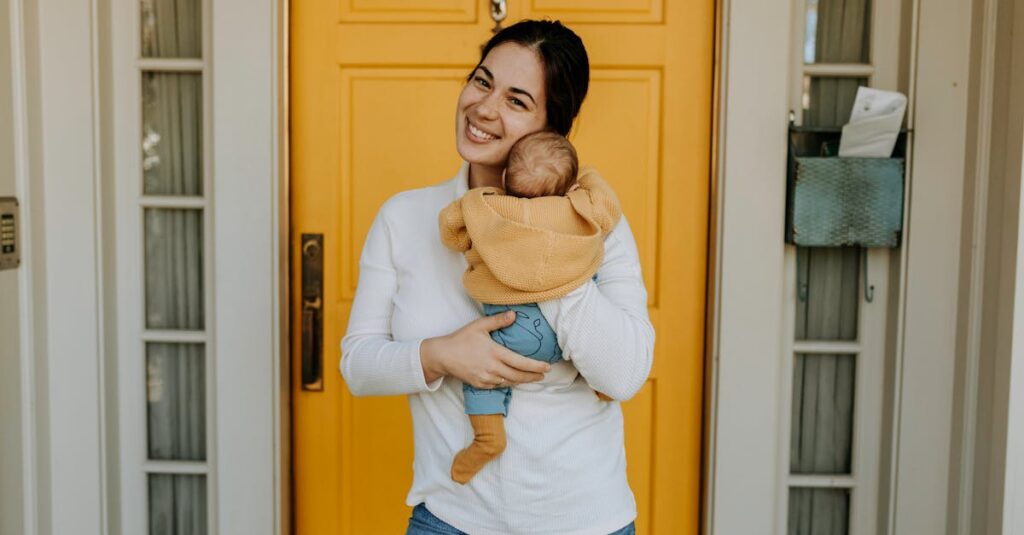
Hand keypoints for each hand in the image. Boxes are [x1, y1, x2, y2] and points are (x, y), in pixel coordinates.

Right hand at [420, 311, 550, 387]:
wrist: (443, 356)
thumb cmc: (461, 338)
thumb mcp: (479, 326)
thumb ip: (498, 321)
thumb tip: (514, 314)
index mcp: (495, 353)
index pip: (521, 362)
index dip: (536, 366)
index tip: (547, 367)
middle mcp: (492, 368)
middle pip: (518, 376)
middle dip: (533, 376)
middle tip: (543, 374)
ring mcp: (486, 378)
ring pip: (509, 382)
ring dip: (522, 381)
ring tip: (532, 378)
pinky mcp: (480, 384)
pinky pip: (498, 386)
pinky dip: (508, 383)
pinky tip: (513, 380)